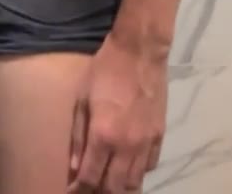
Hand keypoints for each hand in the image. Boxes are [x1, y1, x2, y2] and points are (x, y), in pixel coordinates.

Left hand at [68, 33, 166, 191]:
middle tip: (90, 187)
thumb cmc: (104, 70)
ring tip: (109, 183)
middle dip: (99, 192)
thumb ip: (78, 136)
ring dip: (120, 187)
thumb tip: (75, 168)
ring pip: (134, 182)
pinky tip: (129, 167)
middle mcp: (126, 146)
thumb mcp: (82, 99)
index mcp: (103, 135)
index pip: (90, 177)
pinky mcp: (160, 136)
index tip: (71, 191)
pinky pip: (149, 166)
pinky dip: (137, 173)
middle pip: (114, 187)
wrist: (139, 52)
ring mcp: (146, 143)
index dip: (79, 189)